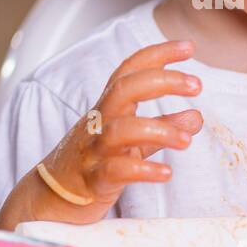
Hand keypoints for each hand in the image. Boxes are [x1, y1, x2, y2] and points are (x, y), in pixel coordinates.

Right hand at [33, 40, 202, 222]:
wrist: (50, 199)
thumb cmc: (91, 164)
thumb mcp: (130, 142)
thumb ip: (161, 128)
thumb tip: (196, 116)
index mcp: (108, 108)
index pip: (130, 70)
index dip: (157, 55)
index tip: (188, 47)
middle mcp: (99, 123)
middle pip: (125, 89)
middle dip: (163, 81)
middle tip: (197, 85)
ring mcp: (94, 150)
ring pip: (122, 130)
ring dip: (160, 130)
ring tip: (187, 140)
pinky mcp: (93, 179)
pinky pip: (116, 170)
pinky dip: (144, 170)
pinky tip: (166, 173)